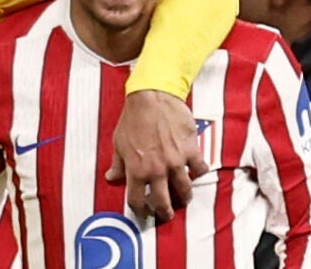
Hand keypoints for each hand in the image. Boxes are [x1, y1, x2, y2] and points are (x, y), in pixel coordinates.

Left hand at [105, 89, 206, 221]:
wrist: (151, 97)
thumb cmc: (132, 118)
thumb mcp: (118, 142)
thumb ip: (117, 163)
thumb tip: (111, 177)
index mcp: (136, 169)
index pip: (137, 200)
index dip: (140, 210)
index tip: (144, 212)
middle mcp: (156, 170)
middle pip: (163, 202)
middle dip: (165, 213)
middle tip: (167, 214)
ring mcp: (175, 161)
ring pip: (185, 190)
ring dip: (184, 197)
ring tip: (183, 198)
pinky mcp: (190, 150)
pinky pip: (200, 169)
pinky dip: (199, 173)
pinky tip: (195, 171)